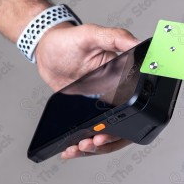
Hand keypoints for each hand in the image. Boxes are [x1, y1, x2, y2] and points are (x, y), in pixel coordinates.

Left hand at [35, 23, 139, 158]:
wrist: (45, 50)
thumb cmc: (69, 39)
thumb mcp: (92, 34)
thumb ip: (115, 37)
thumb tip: (138, 43)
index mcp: (124, 76)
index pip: (135, 104)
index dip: (127, 123)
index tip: (108, 131)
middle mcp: (117, 93)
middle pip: (123, 126)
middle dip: (110, 141)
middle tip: (94, 142)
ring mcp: (102, 104)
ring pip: (107, 134)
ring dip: (95, 148)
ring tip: (80, 148)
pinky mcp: (86, 111)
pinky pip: (90, 132)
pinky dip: (81, 145)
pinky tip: (71, 149)